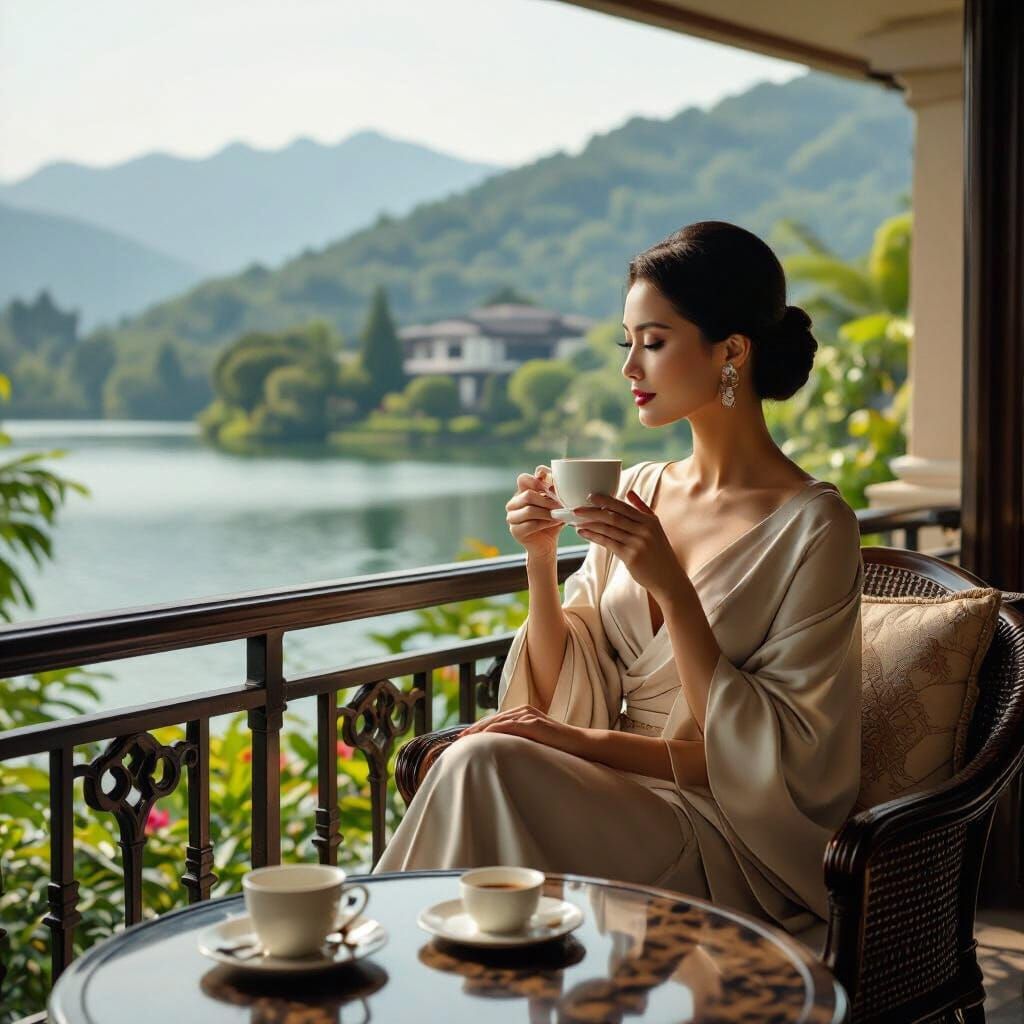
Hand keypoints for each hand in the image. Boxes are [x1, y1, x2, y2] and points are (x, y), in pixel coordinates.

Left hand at [459, 704, 585, 756]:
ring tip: (466, 738)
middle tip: (458, 739)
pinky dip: (496, 730)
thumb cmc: (559, 747)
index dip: (478, 728)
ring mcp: (530, 716)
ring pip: (499, 721)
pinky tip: (485, 736)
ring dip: (481, 730)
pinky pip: (511, 726)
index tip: (463, 738)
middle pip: (493, 719)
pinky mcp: (535, 724)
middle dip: (475, 729)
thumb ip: (520, 741)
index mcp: (523, 714)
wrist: (580, 744)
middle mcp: (524, 711)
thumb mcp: (535, 742)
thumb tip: (501, 751)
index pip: (495, 720)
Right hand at [506, 465, 564, 557]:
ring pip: (529, 510)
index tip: (553, 487)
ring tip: (560, 515)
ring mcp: (512, 518)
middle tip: (562, 504)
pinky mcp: (515, 531)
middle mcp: (513, 503)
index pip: (523, 479)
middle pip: (527, 495)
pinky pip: (531, 524)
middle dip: (547, 500)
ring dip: (547, 513)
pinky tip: (556, 523)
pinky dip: (546, 523)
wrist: (547, 544)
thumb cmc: (552, 520)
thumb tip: (554, 481)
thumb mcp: (555, 503)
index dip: (537, 480)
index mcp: (521, 493)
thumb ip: (553, 491)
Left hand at [574, 489, 687, 602]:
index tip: (591, 496)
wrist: (668, 577)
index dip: (606, 501)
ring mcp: (638, 543)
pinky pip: (608, 543)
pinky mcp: (631, 557)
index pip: (624, 507)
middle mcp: (644, 530)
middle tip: (577, 509)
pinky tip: (584, 533)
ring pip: (609, 530)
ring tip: (577, 521)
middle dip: (593, 512)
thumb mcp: (655, 527)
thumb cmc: (659, 553)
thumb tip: (629, 492)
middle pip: (613, 517)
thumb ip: (642, 509)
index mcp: (649, 520)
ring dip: (591, 525)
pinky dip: (594, 537)